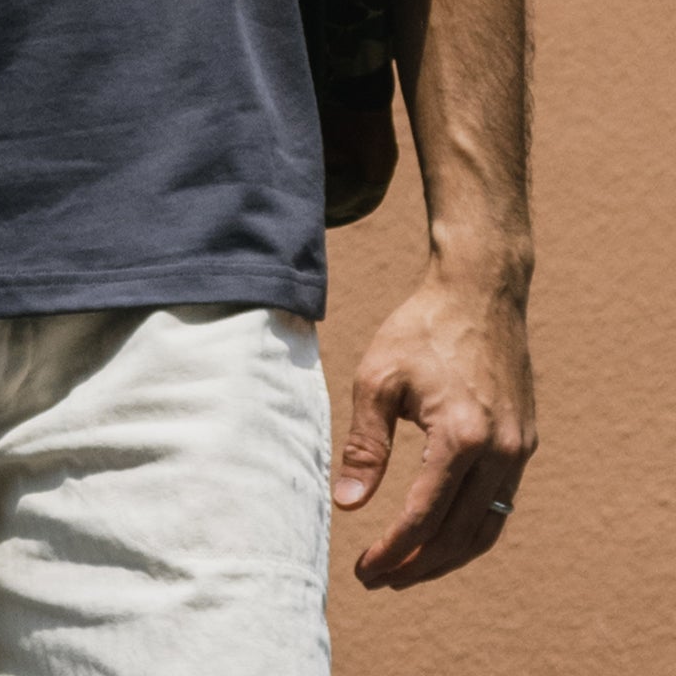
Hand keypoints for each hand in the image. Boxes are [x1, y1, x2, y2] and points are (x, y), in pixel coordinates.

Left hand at [333, 268, 536, 589]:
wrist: (481, 292)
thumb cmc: (422, 328)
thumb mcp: (378, 378)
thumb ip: (366, 444)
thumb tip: (348, 504)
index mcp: (461, 436)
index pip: (424, 517)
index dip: (393, 551)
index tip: (365, 570)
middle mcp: (499, 451)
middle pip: (458, 536)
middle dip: (418, 566)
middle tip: (380, 579)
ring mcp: (518, 449)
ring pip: (485, 529)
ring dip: (446, 557)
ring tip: (407, 570)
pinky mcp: (523, 442)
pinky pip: (500, 505)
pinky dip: (470, 530)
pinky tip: (440, 535)